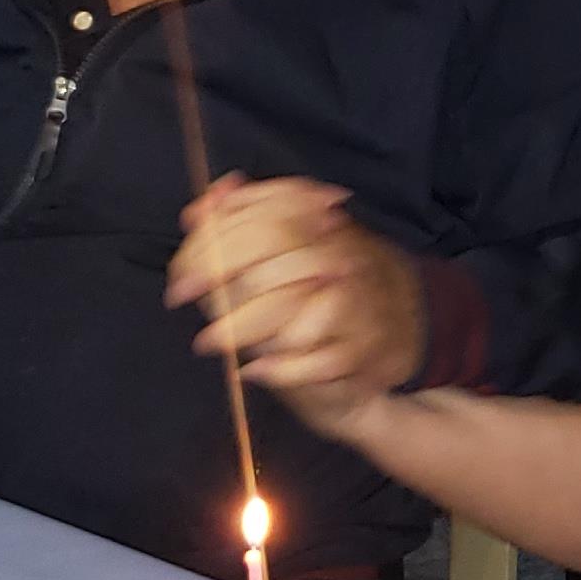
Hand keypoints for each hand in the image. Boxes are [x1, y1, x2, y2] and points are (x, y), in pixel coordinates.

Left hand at [166, 175, 426, 424]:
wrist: (398, 327)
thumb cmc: (328, 285)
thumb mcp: (292, 243)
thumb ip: (245, 223)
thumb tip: (200, 209)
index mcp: (321, 224)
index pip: (266, 219)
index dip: (217, 242)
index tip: (182, 273)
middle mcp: (342, 255)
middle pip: (272, 259)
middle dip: (219, 280)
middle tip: (184, 301)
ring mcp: (356, 303)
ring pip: (290, 310)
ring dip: (241, 328)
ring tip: (212, 341)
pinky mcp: (363, 349)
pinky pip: (316, 360)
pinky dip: (280, 369)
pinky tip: (254, 370)